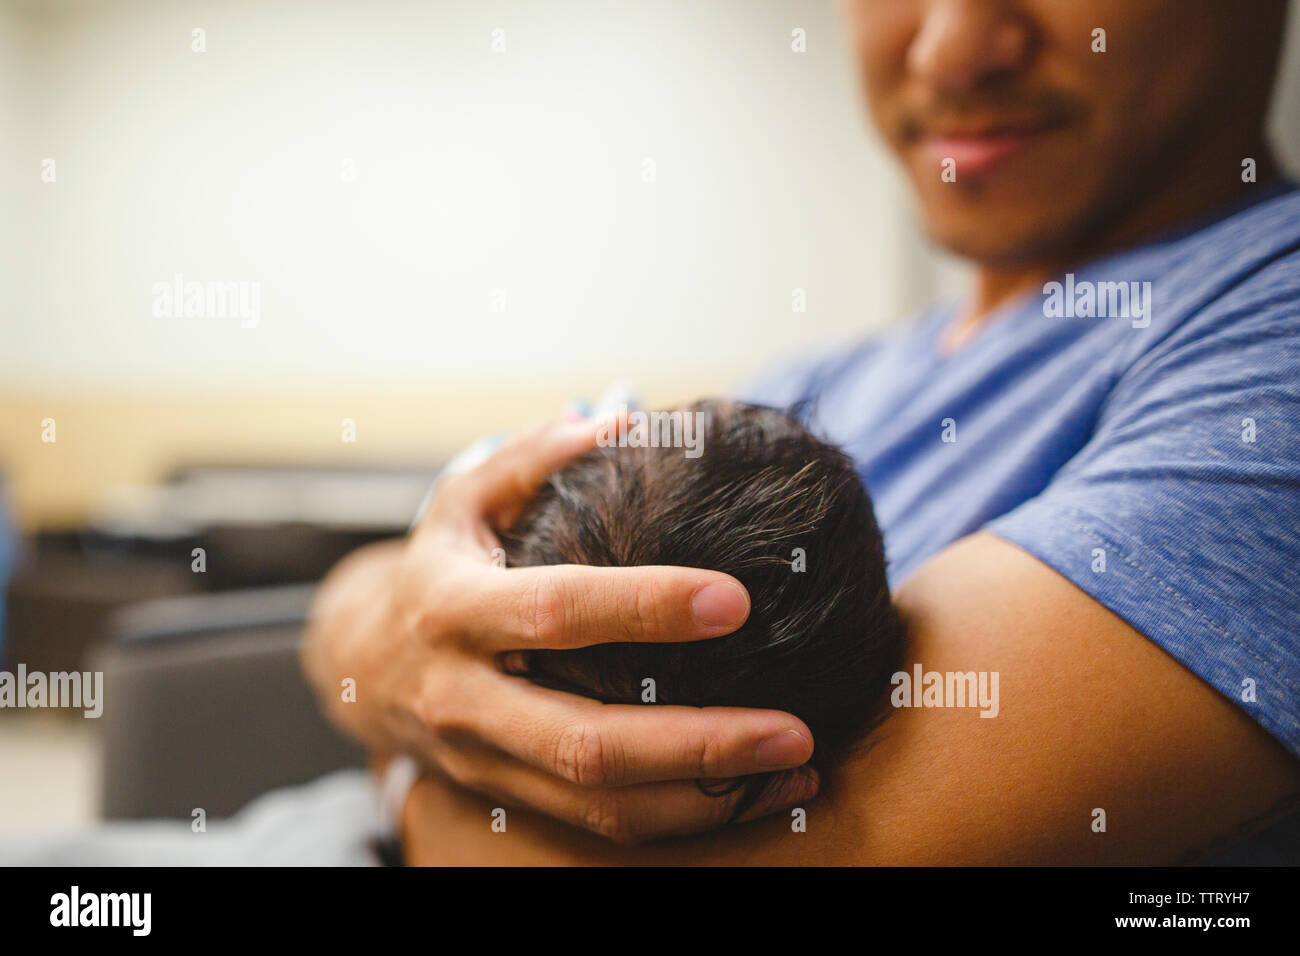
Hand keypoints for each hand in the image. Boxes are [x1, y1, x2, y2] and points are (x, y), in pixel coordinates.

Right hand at [303, 416, 817, 842]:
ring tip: (796, 775)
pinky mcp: (507, 796)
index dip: (645, 606)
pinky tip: (751, 797)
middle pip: (586, 739)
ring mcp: (485, 759)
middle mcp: (466, 696)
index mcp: (457, 609)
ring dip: (705, 800)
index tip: (735, 599)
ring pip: (598, 802)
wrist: (360, 667)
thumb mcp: (461, 499)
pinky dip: (681, 820)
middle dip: (699, 741)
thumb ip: (533, 455)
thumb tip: (619, 415)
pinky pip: (597, 824)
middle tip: (795, 729)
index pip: (559, 609)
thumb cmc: (435, 569)